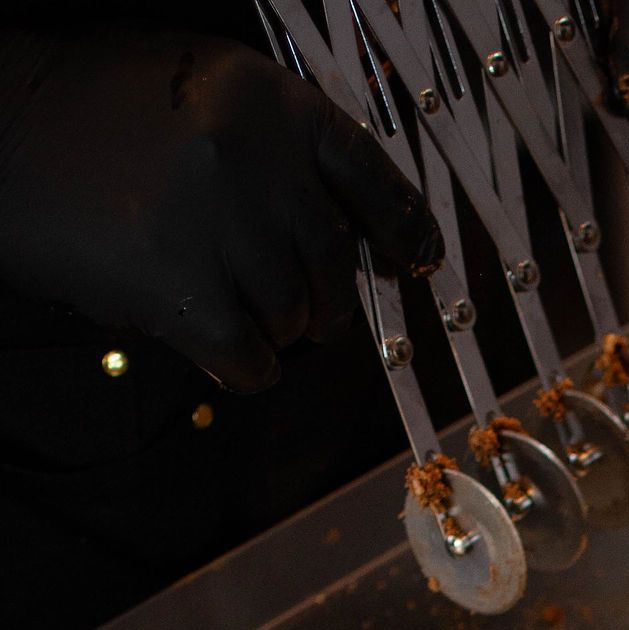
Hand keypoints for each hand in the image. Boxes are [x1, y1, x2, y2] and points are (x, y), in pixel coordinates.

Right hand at [0, 32, 440, 392]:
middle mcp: (255, 158)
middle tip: (294, 308)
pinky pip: (252, 362)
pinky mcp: (184, 293)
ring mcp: (221, 226)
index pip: (366, 172)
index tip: (419, 260)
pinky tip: (217, 351)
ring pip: (295, 318)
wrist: (0, 136)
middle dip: (321, 298)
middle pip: (332, 261)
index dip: (400, 225)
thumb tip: (344, 224)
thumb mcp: (197, 93)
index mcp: (267, 99)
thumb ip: (271, 145)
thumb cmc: (94, 116)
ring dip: (271, 330)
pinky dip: (245, 370)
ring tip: (223, 306)